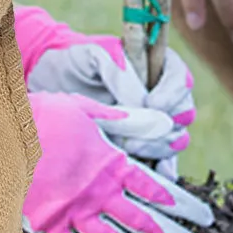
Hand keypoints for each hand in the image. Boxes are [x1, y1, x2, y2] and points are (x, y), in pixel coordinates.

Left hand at [14, 5, 194, 172]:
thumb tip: (142, 102)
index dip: (172, 94)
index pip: (180, 80)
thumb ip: (119, 72)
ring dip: (158, 148)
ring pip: (175, 140)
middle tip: (137, 133)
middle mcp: (160, 95)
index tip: (151, 102)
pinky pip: (161, 162)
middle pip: (183, 114)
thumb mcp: (93, 56)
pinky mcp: (140, 146)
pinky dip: (160, 170)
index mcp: (155, 67)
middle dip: (164, 126)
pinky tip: (150, 176)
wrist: (49, 81)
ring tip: (130, 149)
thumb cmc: (74, 60)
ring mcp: (151, 123)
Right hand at [23, 91, 214, 232]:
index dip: (185, 206)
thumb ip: (129, 122)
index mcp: (110, 162)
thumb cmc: (44, 114)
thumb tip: (169, 126)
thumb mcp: (88, 110)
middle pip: (146, 222)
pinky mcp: (47, 227)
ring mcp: (72, 213)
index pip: (158, 190)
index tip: (206, 219)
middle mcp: (98, 192)